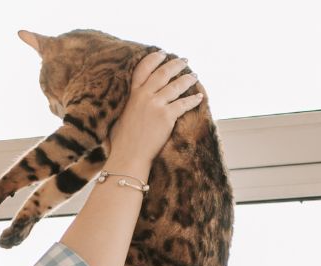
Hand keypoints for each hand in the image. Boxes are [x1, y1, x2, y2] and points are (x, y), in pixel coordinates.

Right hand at [108, 52, 202, 168]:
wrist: (128, 156)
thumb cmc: (122, 141)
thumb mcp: (121, 116)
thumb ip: (130, 103)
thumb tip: (136, 100)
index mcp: (132, 95)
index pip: (143, 69)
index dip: (154, 59)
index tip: (162, 53)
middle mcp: (144, 96)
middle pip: (163, 73)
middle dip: (176, 64)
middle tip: (184, 60)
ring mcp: (156, 105)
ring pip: (176, 85)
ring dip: (188, 79)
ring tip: (194, 75)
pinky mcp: (167, 116)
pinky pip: (184, 104)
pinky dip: (193, 100)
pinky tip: (199, 97)